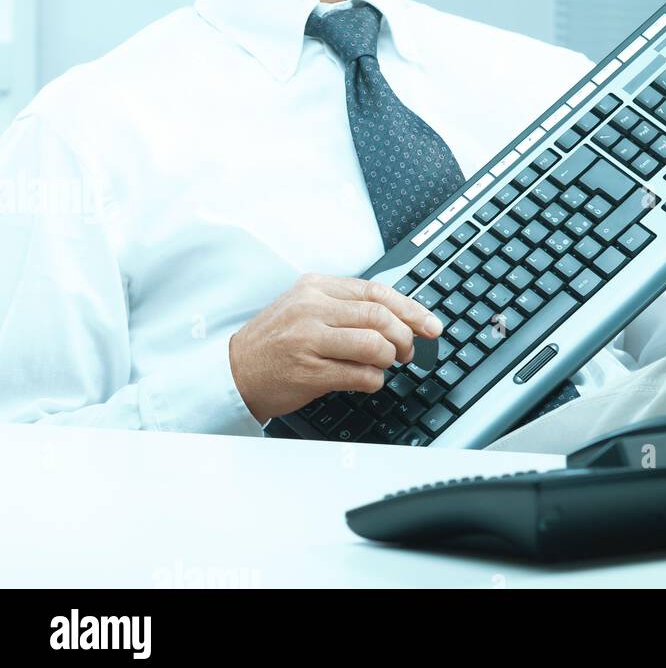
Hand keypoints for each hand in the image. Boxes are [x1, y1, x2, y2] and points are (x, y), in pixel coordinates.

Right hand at [229, 272, 441, 421]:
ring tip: (387, 364)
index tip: (430, 324)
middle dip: (405, 336)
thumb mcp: (305, 305)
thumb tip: (399, 315)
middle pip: (380, 316)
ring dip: (390, 358)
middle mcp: (313, 308)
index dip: (411, 309)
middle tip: (409, 350)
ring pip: (374, 345)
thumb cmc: (275, 339)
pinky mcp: (309, 372)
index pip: (376, 291)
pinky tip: (370, 380)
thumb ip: (345, 304)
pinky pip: (360, 375)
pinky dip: (374, 380)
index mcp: (316, 286)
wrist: (233, 370)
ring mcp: (309, 340)